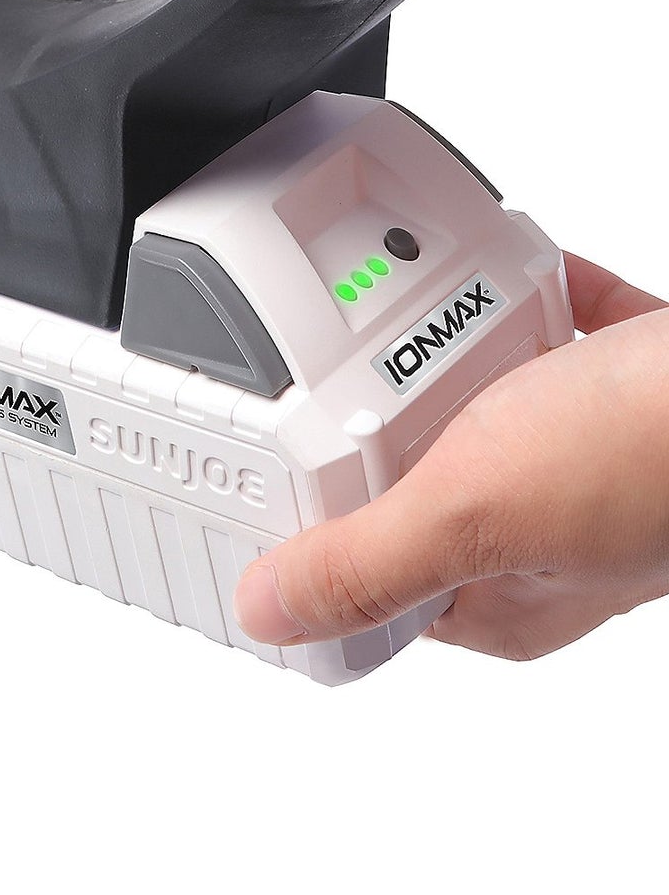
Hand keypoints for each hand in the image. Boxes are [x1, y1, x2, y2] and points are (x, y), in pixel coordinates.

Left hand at [232, 256, 668, 661]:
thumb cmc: (657, 452)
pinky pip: (553, 339)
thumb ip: (365, 565)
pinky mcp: (631, 394)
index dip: (315, 534)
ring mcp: (594, 464)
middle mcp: (549, 539)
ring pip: (478, 405)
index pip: (373, 583)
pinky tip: (510, 282)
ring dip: (447, 355)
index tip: (265, 479)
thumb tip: (269, 613)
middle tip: (335, 376)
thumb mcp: (472, 513)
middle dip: (376, 422)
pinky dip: (529, 306)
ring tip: (419, 319)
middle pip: (416, 481)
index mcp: (502, 599)